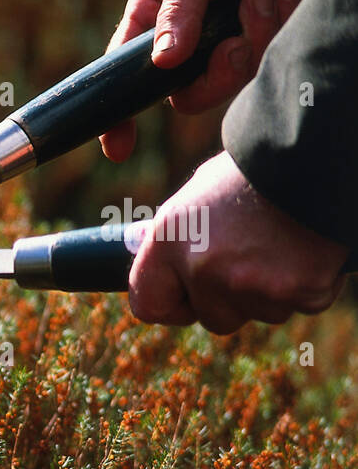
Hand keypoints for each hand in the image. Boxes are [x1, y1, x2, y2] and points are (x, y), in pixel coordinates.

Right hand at [99, 0, 320, 161]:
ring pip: (237, 78)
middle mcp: (186, 48)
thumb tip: (165, 61)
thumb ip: (177, 11)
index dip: (120, 119)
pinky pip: (272, 56)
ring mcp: (225, 48)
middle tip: (233, 41)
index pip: (127, 81)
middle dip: (220, 72)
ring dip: (257, 32)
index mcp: (153, 29)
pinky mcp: (263, 42)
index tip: (120, 148)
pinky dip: (281, 18)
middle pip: (191, 96)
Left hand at [128, 151, 348, 332]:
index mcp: (170, 238)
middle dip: (231, 298)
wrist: (320, 151)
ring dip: (271, 290)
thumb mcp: (201, 192)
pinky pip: (302, 303)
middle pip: (214, 317)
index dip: (172, 303)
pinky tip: (309, 248)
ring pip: (260, 312)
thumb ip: (178, 234)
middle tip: (251, 257)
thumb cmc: (257, 168)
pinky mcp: (301, 290)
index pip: (148, 304)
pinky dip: (308, 283)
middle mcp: (204, 268)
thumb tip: (152, 253)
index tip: (187, 297)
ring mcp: (253, 284)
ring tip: (283, 243)